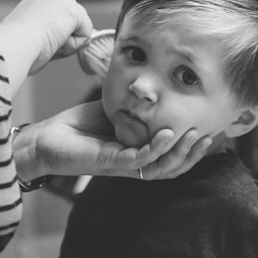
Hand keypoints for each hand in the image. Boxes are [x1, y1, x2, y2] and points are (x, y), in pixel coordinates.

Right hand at [0, 0, 92, 73]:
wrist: (13, 45)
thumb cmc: (14, 48)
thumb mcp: (28, 39)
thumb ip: (47, 37)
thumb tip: (66, 45)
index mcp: (34, 3)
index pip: (57, 21)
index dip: (53, 38)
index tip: (37, 45)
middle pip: (71, 24)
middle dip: (63, 39)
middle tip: (42, 45)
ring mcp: (62, 1)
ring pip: (79, 30)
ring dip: (67, 43)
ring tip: (47, 44)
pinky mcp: (74, 11)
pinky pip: (86, 35)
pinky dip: (73, 45)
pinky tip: (56, 43)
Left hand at [13, 101, 212, 181]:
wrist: (47, 139)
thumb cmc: (79, 127)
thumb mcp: (116, 111)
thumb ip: (137, 108)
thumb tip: (159, 89)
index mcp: (138, 154)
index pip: (174, 157)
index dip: (194, 147)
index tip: (210, 130)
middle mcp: (134, 164)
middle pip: (174, 168)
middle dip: (195, 154)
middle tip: (211, 136)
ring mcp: (123, 166)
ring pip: (161, 168)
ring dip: (181, 154)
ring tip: (194, 136)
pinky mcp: (110, 164)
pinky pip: (139, 160)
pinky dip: (156, 149)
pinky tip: (167, 135)